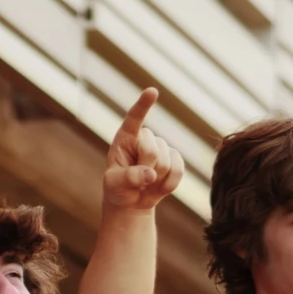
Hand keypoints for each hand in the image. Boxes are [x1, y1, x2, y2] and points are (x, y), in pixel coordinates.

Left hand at [102, 87, 182, 213]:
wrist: (132, 201)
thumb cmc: (118, 188)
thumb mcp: (114, 185)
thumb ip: (127, 178)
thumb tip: (150, 174)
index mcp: (125, 138)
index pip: (134, 119)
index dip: (143, 105)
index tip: (152, 91)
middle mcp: (145, 138)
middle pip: (153, 151)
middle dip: (145, 169)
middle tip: (135, 180)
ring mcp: (162, 148)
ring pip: (166, 163)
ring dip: (156, 180)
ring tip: (145, 183)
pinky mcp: (175, 159)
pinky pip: (178, 171)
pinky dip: (168, 185)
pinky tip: (158, 187)